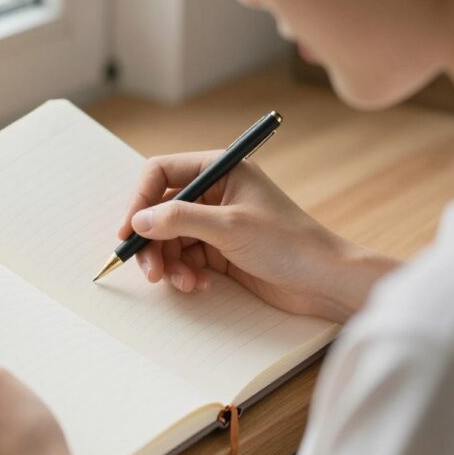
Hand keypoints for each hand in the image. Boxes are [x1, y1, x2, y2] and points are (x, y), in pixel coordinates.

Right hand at [119, 151, 399, 321]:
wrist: (324, 281)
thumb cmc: (289, 243)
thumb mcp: (229, 227)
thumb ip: (179, 218)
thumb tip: (138, 220)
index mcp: (221, 169)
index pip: (162, 173)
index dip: (140, 200)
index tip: (128, 231)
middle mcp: (215, 192)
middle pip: (161, 211)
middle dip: (153, 242)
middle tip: (150, 271)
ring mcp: (217, 222)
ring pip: (170, 238)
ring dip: (169, 263)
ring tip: (183, 282)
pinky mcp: (220, 250)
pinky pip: (186, 258)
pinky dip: (185, 273)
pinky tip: (199, 285)